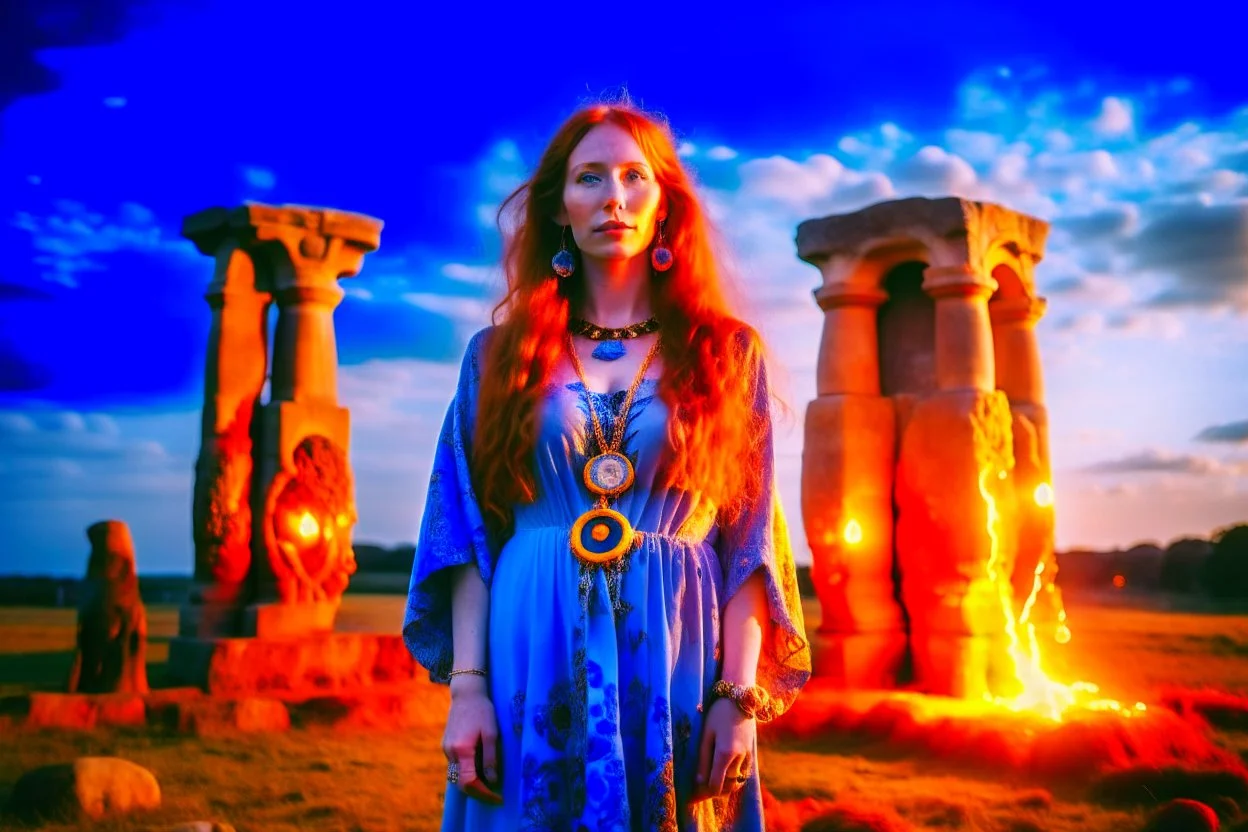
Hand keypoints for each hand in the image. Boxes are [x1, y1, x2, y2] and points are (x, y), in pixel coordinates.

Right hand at [442, 684, 501, 804]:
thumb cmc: (482, 710)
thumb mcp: (491, 733)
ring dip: (472, 784)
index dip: (484, 793)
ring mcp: (446, 750)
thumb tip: (492, 781)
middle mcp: (450, 753)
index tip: (498, 797)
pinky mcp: (446, 746)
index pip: (469, 782)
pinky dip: (467, 773)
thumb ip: (490, 758)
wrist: (466, 694)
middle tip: (495, 795)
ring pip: (457, 776)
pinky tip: (479, 771)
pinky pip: (456, 767)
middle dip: (478, 793)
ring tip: (489, 785)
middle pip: (461, 783)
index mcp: (462, 750)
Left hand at [694, 696, 755, 800]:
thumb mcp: (706, 734)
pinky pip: (744, 770)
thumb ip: (703, 758)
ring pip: (737, 778)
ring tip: (714, 773)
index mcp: (725, 753)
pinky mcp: (752, 751)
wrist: (740, 698)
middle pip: (727, 784)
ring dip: (726, 780)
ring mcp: (748, 755)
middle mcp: (739, 758)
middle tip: (705, 781)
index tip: (699, 789)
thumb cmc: (718, 713)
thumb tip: (700, 781)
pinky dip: (735, 773)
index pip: (716, 784)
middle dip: (717, 786)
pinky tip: (726, 766)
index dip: (707, 791)